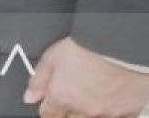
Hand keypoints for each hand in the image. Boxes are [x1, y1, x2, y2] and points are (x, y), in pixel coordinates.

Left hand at [24, 37, 148, 116]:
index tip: (50, 102)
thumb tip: (29, 96)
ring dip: (88, 110)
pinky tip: (109, 95)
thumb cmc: (89, 47)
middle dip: (68, 108)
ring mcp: (105, 113)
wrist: (123, 46)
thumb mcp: (53, 56)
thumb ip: (38, 79)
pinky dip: (109, 111)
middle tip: (73, 90)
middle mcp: (83, 109)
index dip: (48, 107)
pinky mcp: (126, 113)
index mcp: (62, 96)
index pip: (47, 114)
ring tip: (92, 90)